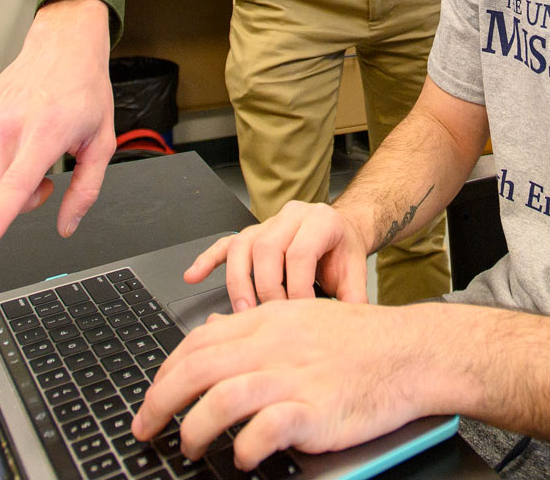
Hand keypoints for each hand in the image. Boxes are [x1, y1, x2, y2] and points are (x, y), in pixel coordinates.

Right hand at [0, 0, 115, 259]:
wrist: (62, 47)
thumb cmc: (84, 91)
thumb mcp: (101, 142)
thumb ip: (86, 191)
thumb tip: (66, 226)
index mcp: (44, 134)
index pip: (13, 189)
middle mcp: (8, 125)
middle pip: (0, 196)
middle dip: (24, 198)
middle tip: (48, 170)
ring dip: (10, 179)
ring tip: (34, 147)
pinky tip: (17, 135)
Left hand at [131, 301, 430, 469]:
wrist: (412, 352)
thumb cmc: (362, 342)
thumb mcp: (302, 319)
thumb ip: (255, 327)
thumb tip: (212, 330)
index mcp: (268, 321)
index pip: (197, 341)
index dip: (164, 371)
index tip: (151, 396)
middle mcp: (274, 346)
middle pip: (197, 370)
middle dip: (159, 403)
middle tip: (145, 428)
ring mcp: (294, 377)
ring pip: (221, 399)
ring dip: (193, 429)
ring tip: (187, 448)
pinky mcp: (315, 410)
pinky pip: (265, 429)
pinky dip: (244, 446)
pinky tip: (240, 457)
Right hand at [185, 201, 369, 311]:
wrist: (339, 233)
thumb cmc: (342, 253)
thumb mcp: (355, 274)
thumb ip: (354, 300)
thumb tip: (345, 333)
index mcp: (320, 221)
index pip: (299, 253)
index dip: (297, 288)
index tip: (299, 316)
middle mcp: (291, 217)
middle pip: (267, 248)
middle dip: (266, 289)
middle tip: (270, 319)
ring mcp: (267, 224)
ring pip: (242, 245)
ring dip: (238, 282)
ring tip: (240, 311)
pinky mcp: (250, 234)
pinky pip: (224, 244)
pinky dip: (207, 260)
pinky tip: (194, 275)